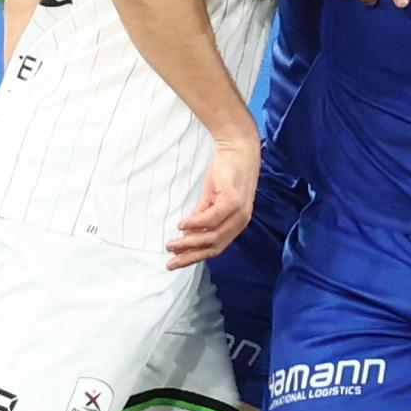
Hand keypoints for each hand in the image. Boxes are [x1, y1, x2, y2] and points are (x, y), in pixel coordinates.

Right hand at [166, 132, 258, 268]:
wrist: (238, 147)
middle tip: (170, 263)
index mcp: (237, 223)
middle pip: (214, 247)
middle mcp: (240, 221)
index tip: (177, 262)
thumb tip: (188, 232)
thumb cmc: (227, 170)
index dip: (196, 256)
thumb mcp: (212, 197)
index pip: (216, 247)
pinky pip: (211, 218)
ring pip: (212, 236)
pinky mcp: (232, 200)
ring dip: (189, 243)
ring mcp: (238, 212)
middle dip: (190, 257)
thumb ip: (202, 214)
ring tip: (172, 245)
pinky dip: (195, 224)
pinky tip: (182, 225)